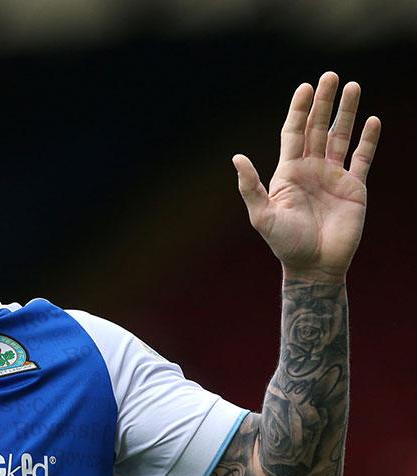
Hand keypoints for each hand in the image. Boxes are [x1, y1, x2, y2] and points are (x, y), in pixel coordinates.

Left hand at [234, 72, 380, 282]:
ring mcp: (333, 176)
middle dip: (324, 102)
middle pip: (318, 127)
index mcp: (288, 171)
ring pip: (341, 136)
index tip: (305, 87)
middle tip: (330, 76)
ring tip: (352, 86)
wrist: (314, 265)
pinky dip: (368, 140)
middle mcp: (311, 168)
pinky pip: (362, 158)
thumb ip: (250, 186)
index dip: (299, 110)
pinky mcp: (354, 187)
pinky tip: (372, 120)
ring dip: (347, 112)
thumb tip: (236, 158)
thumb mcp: (262, 215)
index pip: (294, 132)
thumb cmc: (284, 243)